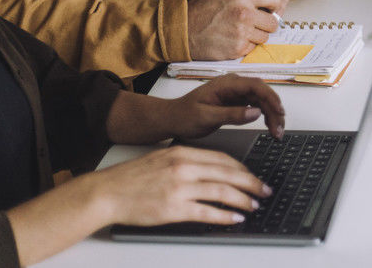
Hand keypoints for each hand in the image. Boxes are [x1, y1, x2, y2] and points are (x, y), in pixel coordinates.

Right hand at [90, 145, 270, 226]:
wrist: (107, 192)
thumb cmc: (132, 178)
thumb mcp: (163, 158)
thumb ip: (187, 161)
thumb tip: (213, 169)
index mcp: (182, 153)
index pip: (222, 158)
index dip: (242, 168)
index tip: (253, 175)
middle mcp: (184, 167)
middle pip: (228, 173)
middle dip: (251, 182)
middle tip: (265, 190)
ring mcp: (179, 188)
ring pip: (222, 191)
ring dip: (243, 199)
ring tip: (254, 205)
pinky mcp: (173, 209)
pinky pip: (207, 212)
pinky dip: (225, 216)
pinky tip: (235, 218)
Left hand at [167, 74, 285, 139]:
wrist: (172, 119)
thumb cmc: (184, 116)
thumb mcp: (206, 117)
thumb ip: (232, 114)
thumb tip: (256, 113)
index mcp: (226, 84)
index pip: (256, 86)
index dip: (271, 98)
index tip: (279, 111)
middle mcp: (234, 86)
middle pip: (263, 94)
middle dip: (275, 110)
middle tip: (279, 130)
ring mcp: (236, 94)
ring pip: (262, 101)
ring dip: (272, 115)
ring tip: (277, 132)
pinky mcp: (237, 103)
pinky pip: (257, 106)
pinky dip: (265, 117)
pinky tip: (269, 126)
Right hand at [187, 0, 281, 60]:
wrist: (182, 31)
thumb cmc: (201, 10)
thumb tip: (264, 0)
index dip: (272, 4)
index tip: (269, 8)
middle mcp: (245, 14)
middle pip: (273, 22)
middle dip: (266, 22)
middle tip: (257, 22)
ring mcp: (242, 33)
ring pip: (264, 36)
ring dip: (256, 35)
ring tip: (241, 30)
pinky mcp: (238, 49)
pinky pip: (252, 47)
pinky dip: (246, 45)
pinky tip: (233, 39)